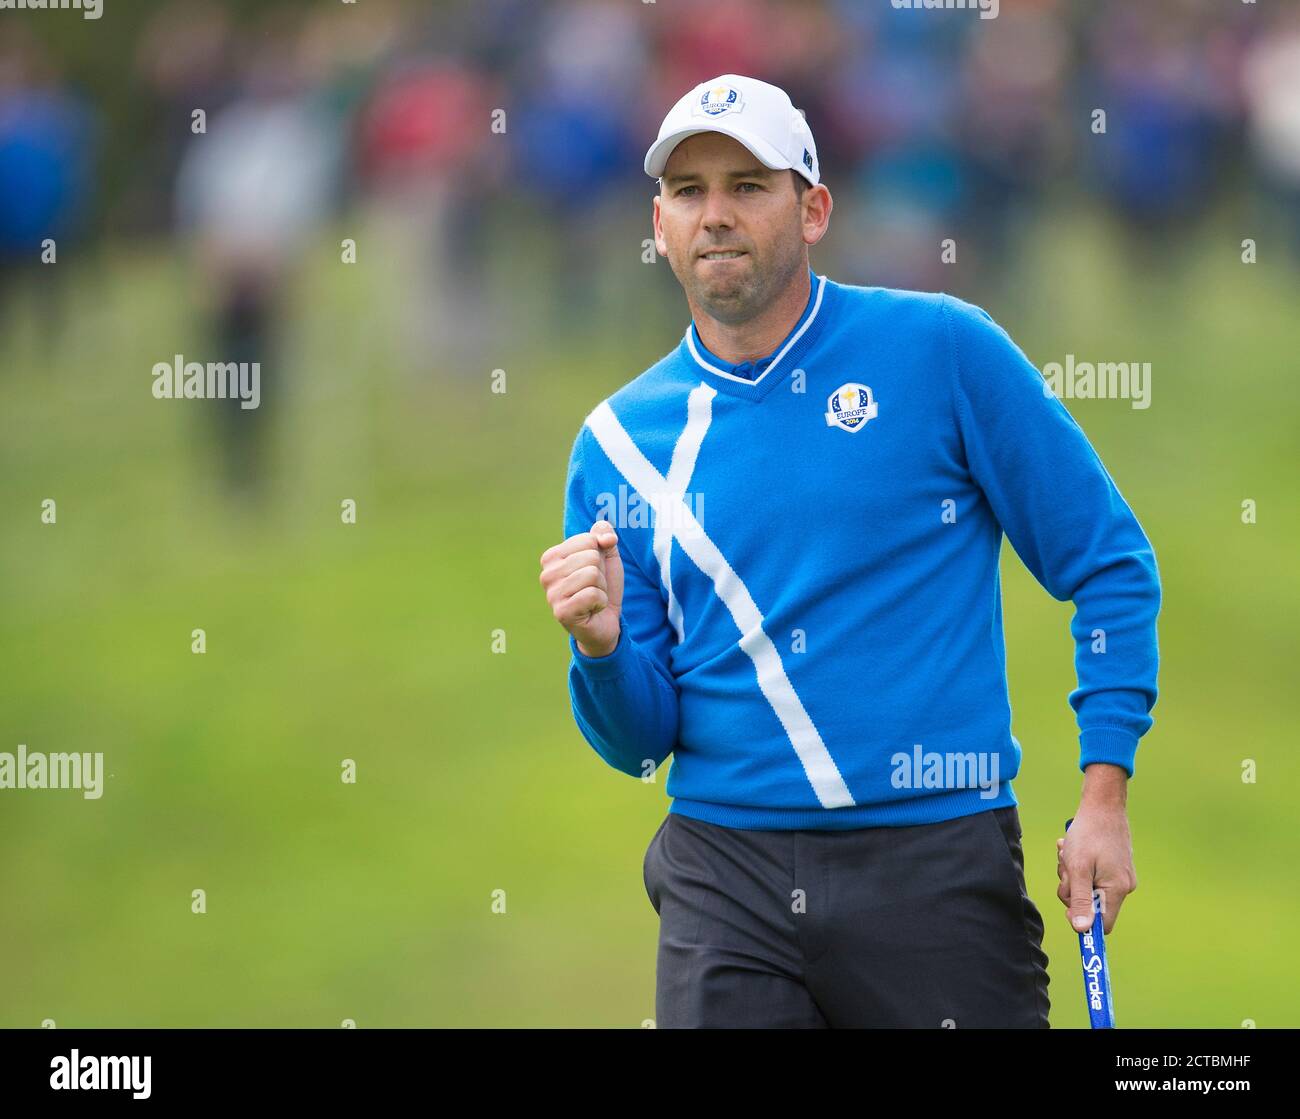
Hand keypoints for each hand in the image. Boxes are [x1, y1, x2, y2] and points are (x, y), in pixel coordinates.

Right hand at [539, 520, 623, 656]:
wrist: (605, 621)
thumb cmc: (602, 586)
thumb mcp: (607, 556)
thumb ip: (604, 535)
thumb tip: (607, 537)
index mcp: (552, 557)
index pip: (587, 540)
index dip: (600, 556)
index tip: (593, 571)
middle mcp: (546, 575)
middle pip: (591, 557)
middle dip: (601, 574)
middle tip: (593, 588)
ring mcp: (552, 594)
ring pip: (592, 575)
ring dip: (601, 588)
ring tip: (592, 598)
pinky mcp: (562, 612)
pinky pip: (593, 594)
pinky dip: (601, 602)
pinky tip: (592, 609)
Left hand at [1057, 792, 1135, 934]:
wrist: (1102, 806)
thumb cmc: (1089, 834)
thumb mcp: (1078, 868)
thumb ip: (1079, 899)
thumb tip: (1082, 930)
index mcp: (1117, 890)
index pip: (1102, 924)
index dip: (1083, 920)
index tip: (1068, 905)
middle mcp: (1123, 886)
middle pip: (1090, 904)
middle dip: (1071, 888)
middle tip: (1066, 867)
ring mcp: (1119, 876)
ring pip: (1086, 888)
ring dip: (1071, 873)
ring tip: (1068, 852)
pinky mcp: (1113, 866)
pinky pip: (1090, 875)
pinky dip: (1077, 865)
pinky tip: (1072, 849)